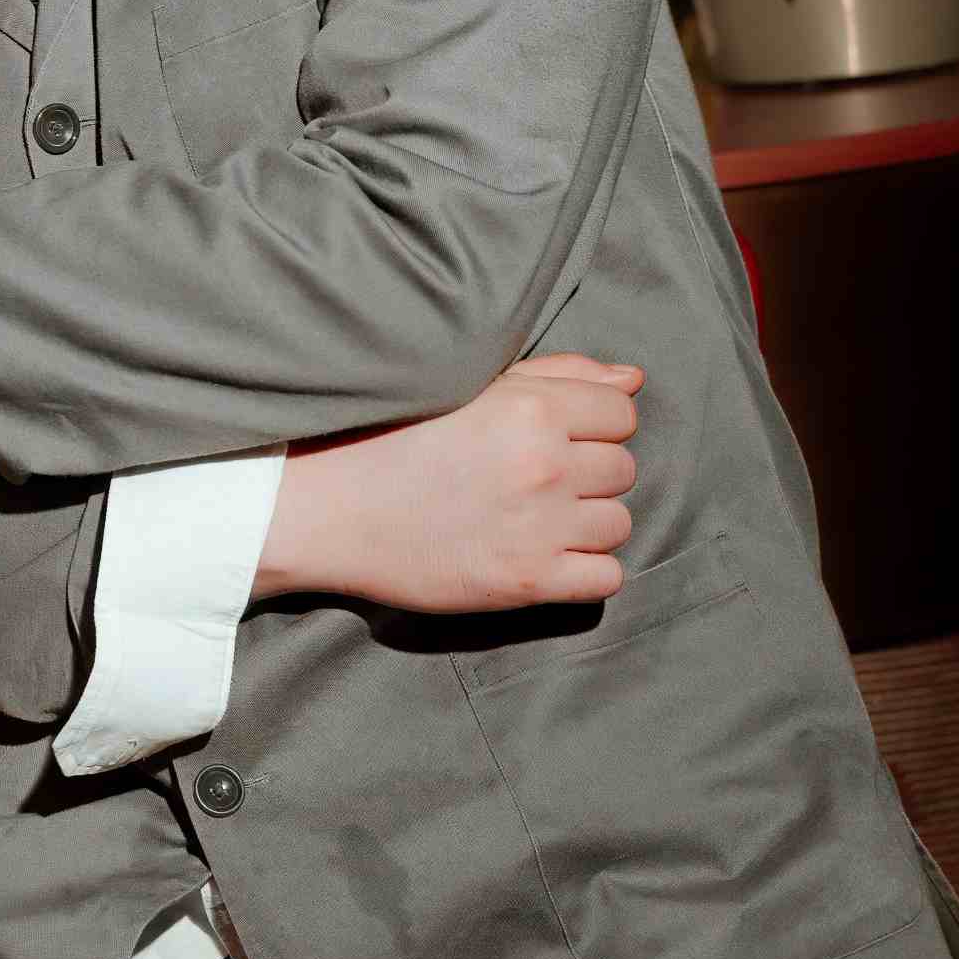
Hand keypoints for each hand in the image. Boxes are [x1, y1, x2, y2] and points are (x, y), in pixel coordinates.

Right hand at [257, 352, 640, 612]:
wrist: (325, 509)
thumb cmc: (390, 436)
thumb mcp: (470, 387)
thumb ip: (557, 376)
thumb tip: (633, 379)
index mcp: (531, 408)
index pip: (621, 412)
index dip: (590, 422)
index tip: (550, 435)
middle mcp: (545, 465)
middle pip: (623, 468)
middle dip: (586, 471)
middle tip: (531, 478)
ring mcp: (539, 527)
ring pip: (618, 523)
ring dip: (585, 521)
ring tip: (531, 516)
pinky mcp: (527, 582)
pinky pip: (605, 578)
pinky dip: (583, 569)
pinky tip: (540, 553)